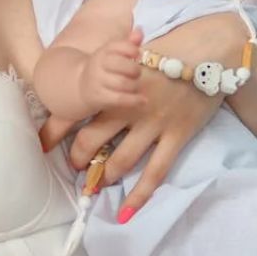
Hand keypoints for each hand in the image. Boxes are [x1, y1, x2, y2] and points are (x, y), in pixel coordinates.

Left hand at [43, 12, 256, 222]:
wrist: (212, 46)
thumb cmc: (176, 42)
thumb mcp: (139, 50)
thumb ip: (119, 65)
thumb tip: (103, 69)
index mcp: (117, 84)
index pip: (79, 109)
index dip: (57, 128)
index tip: (43, 142)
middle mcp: (130, 106)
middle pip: (93, 140)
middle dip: (79, 158)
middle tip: (75, 167)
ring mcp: (154, 124)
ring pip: (121, 160)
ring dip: (105, 175)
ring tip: (99, 184)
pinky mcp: (177, 135)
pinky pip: (155, 173)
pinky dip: (139, 195)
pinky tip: (126, 213)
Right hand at [80, 28, 144, 111]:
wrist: (80, 86)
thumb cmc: (104, 67)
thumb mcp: (113, 53)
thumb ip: (128, 43)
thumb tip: (140, 31)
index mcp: (103, 51)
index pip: (118, 46)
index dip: (131, 49)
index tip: (136, 54)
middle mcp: (99, 65)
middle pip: (122, 65)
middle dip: (135, 70)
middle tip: (136, 73)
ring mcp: (98, 82)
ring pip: (122, 83)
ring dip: (134, 85)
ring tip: (135, 85)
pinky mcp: (99, 98)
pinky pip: (119, 99)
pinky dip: (134, 100)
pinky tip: (143, 100)